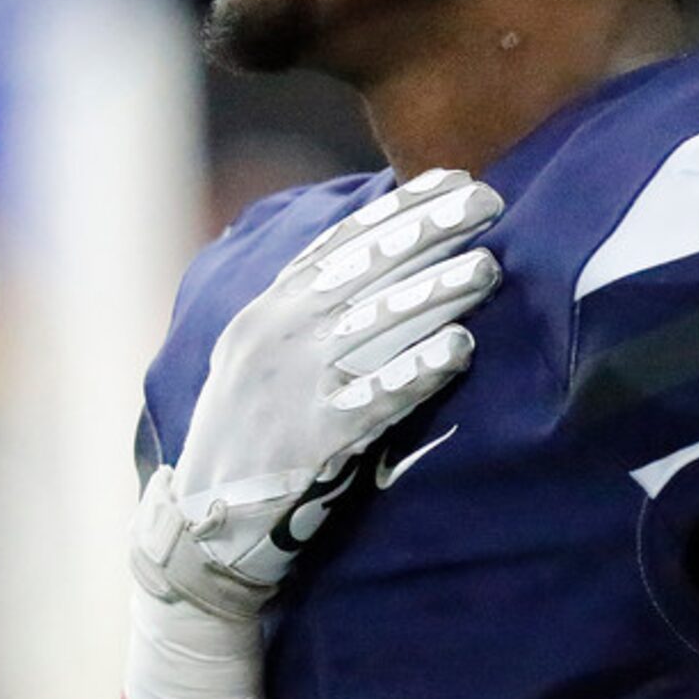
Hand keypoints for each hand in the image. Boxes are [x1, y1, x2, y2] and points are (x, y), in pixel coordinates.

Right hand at [134, 166, 501, 619]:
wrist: (208, 518)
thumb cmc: (251, 427)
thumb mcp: (261, 351)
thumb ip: (310, 306)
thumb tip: (382, 254)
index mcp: (268, 308)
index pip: (342, 242)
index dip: (401, 207)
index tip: (454, 180)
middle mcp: (277, 334)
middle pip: (366, 269)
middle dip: (431, 230)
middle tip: (490, 203)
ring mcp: (294, 384)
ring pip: (376, 323)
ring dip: (436, 292)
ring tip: (488, 270)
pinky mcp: (314, 437)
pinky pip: (375, 396)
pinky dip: (418, 369)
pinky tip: (460, 349)